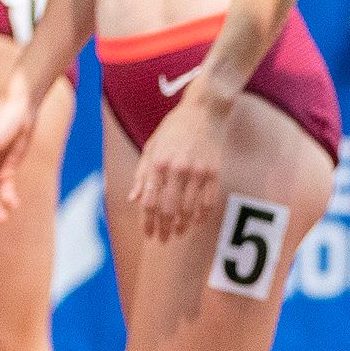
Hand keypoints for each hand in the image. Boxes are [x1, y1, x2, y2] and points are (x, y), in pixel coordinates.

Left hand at [129, 89, 231, 240]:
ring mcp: (198, 171)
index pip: (150, 202)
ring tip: (179, 232)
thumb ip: (142, 174)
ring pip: (189, 208)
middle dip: (165, 228)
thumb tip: (135, 199)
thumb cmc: (174, 128)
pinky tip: (197, 221)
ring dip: (183, 224)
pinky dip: (202, 215)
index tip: (149, 234)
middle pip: (169, 209)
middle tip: (163, 239)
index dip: (148, 222)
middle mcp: (177, 170)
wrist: (205, 111)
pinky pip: (208, 201)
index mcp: (158, 164)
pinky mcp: (214, 172)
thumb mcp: (152, 147)